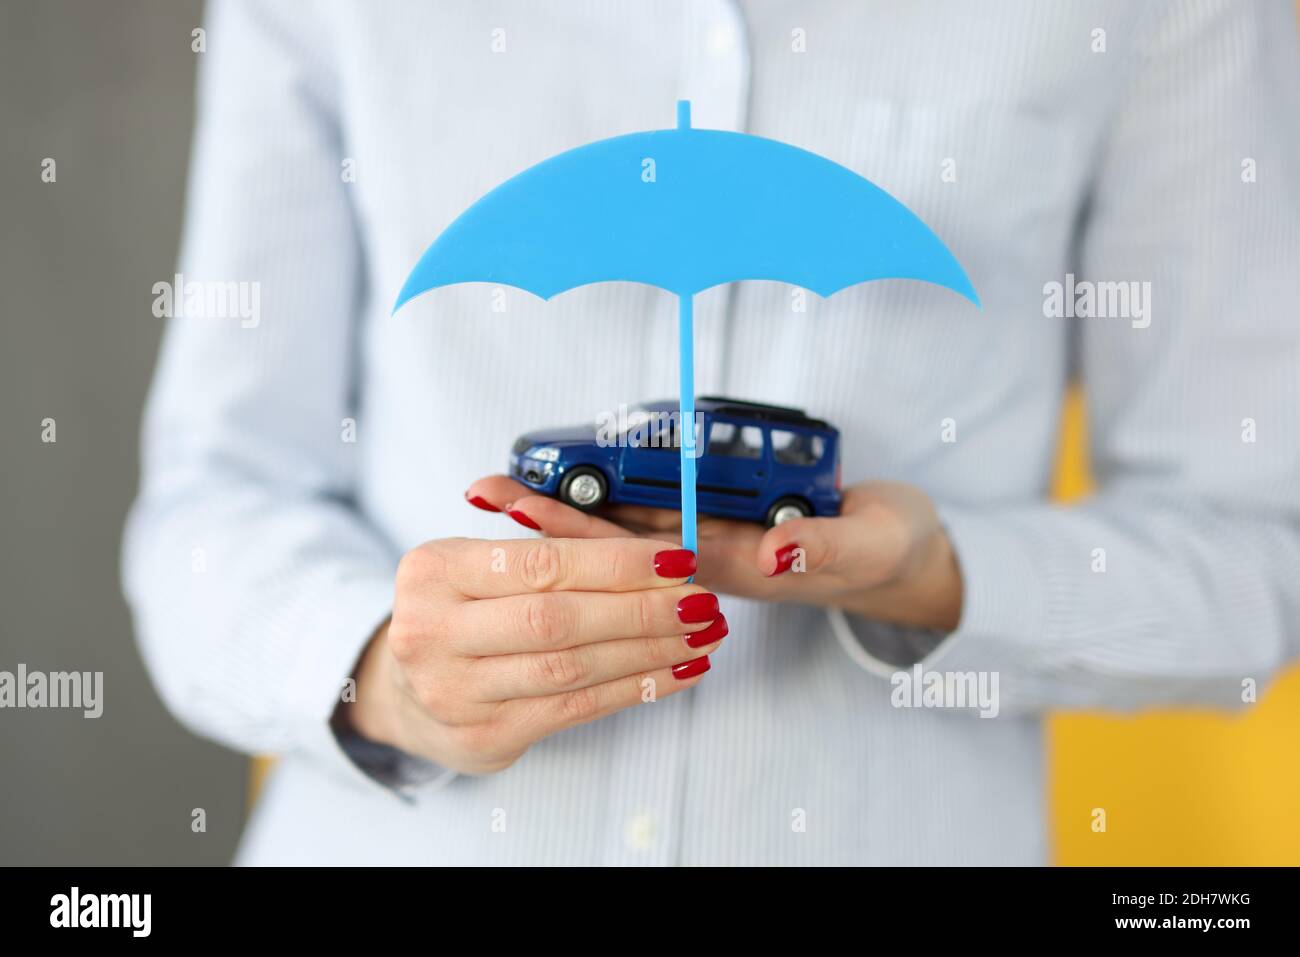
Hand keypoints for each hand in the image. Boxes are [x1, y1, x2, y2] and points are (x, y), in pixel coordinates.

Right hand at [342, 537, 724, 774]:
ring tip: (702, 635)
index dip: (616, 563)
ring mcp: (456, 692)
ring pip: (571, 668)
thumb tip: (593, 499)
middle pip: (558, 619)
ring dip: (648, 651)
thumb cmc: (455, 612)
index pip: (541, 564)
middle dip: (641, 610)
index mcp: (434, 570)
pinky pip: (574, 709)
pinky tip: (675, 672)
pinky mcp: (485, 736)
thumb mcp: (472, 559)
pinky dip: (633, 688)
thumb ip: (532, 528)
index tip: (676, 560)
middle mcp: (434, 632)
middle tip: (701, 601)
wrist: (403, 692)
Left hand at [467, 478, 962, 632]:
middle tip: (484, 487)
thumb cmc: (882, 550)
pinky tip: (566, 492)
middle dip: (546, 517)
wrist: (899, 561)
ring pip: (623, 529)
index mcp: (731, 566)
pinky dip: (604, 502)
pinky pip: (651, 517)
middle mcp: (706, 559)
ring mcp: (710, 543)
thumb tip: (775, 547)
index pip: (638, 553)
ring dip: (563, 509)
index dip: (577, 529)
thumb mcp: (867, 543)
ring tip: (503, 487)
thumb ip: (823, 547)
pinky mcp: (721, 524)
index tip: (521, 506)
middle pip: (612, 542)